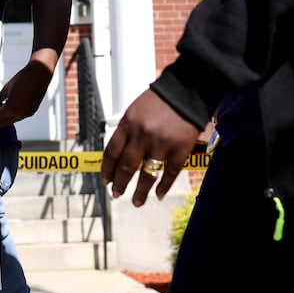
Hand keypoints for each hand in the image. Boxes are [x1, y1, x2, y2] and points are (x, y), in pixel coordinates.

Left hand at [0, 61, 50, 127]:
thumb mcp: (7, 88)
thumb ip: (0, 98)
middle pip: (4, 122)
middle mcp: (20, 113)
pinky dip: (14, 114)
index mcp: (12, 108)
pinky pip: (20, 116)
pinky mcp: (32, 110)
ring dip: (5, 118)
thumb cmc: (23, 78)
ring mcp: (28, 112)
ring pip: (13, 120)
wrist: (39, 73)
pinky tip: (10, 110)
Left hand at [100, 89, 200, 206]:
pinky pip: (169, 173)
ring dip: (140, 192)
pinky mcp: (180, 149)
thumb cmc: (159, 101)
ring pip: (147, 175)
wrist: (187, 90)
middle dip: (119, 184)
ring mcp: (162, 144)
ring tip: (136, 202)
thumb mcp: (135, 111)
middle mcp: (142, 136)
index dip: (107, 169)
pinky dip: (163, 186)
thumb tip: (117, 156)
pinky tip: (159, 194)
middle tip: (116, 194)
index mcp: (128, 124)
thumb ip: (126, 132)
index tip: (106, 180)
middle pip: (126, 167)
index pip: (111, 153)